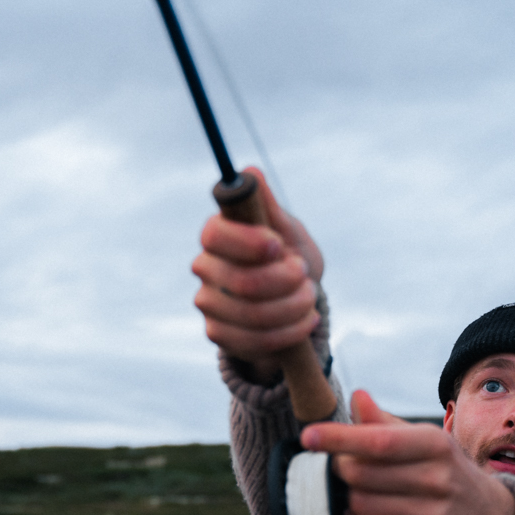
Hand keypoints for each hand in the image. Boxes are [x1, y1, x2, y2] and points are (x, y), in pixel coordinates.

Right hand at [192, 168, 324, 381]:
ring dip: (294, 307)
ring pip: (253, 315)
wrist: (293, 299)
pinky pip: (256, 341)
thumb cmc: (288, 256)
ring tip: (309, 297)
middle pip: (242, 282)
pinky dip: (290, 332)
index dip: (248, 243)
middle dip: (286, 281)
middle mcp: (205, 268)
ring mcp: (209, 304)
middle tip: (303, 274)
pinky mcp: (218, 334)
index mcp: (217, 236)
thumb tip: (250, 173)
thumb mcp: (286, 228)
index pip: (216, 236)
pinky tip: (305, 320)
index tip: (279, 245)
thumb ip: (268, 206)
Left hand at [302, 391, 514, 514]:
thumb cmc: (442, 468)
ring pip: (361, 506)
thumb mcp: (421, 439)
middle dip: (342, 469)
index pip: (378, 442)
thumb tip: (356, 397)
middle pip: (361, 475)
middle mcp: (438, 480)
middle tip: (346, 467)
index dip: (339, 439)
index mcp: (435, 445)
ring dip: (348, 498)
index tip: (308, 435)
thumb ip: (383, 422)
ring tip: (359, 491)